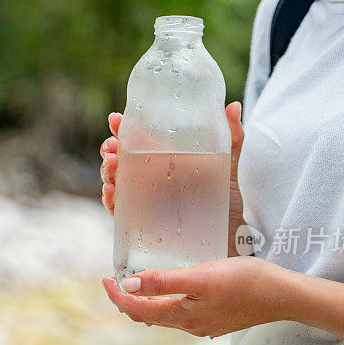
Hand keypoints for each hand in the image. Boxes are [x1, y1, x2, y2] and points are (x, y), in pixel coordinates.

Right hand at [99, 104, 245, 254]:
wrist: (236, 238)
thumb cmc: (229, 202)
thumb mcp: (230, 165)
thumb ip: (232, 137)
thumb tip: (233, 106)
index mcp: (164, 162)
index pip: (137, 141)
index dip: (123, 128)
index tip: (115, 119)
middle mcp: (150, 181)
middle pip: (120, 161)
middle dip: (110, 150)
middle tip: (113, 145)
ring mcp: (145, 202)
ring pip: (116, 183)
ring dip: (107, 172)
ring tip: (112, 163)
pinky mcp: (144, 225)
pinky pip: (120, 213)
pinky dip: (111, 201)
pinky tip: (111, 191)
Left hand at [102, 257, 290, 336]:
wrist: (284, 296)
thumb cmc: (244, 281)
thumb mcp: (200, 277)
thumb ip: (163, 282)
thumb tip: (129, 286)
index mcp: (181, 316)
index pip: (137, 311)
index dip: (116, 296)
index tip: (104, 279)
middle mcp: (189, 326)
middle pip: (147, 317)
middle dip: (127, 301)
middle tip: (114, 280)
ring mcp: (203, 325)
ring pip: (164, 317)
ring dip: (145, 303)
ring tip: (135, 284)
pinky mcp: (216, 319)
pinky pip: (181, 315)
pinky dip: (165, 304)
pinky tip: (169, 292)